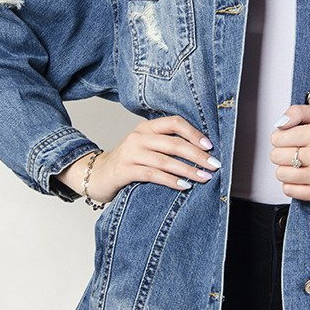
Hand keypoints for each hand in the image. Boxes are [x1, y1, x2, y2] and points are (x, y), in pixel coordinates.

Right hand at [55, 115, 220, 201]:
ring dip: (188, 170)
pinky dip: (171, 181)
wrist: (95, 175)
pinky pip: (153, 174)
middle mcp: (138, 137)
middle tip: (214, 165)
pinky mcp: (125, 170)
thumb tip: (203, 153)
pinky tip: (184, 186)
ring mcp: (130, 153)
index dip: (194, 133)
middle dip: (197, 155)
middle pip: (174, 143)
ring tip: (204, 178)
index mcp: (146, 127)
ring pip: (165, 160)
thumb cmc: (128, 163)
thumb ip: (166, 146)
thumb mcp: (146, 148)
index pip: (174, 123)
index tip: (210, 146)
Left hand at [269, 104, 309, 203]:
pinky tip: (303, 177)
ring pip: (281, 174)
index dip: (280, 138)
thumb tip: (280, 124)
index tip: (291, 140)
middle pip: (276, 156)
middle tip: (295, 152)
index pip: (277, 138)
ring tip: (298, 165)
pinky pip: (288, 190)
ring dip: (285, 170)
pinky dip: (291, 184)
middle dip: (281, 154)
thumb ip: (296, 112)